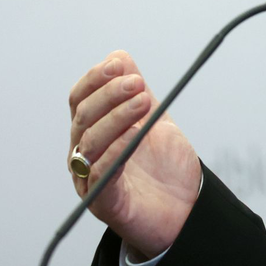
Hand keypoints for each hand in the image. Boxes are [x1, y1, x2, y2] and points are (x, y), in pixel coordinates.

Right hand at [68, 50, 201, 257]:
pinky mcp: (104, 202)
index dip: (95, 79)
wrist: (185, 208)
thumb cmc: (164, 166)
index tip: (118, 65)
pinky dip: (116, 149)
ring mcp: (90, 179)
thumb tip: (120, 57)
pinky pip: (101, 173)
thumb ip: (137, 91)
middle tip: (137, 83)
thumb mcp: (153, 119)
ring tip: (143, 101)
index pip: (80, 99)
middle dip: (110, 95)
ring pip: (90, 142)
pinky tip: (134, 134)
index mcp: (92, 130)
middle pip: (83, 117)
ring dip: (116, 117)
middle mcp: (84, 153)